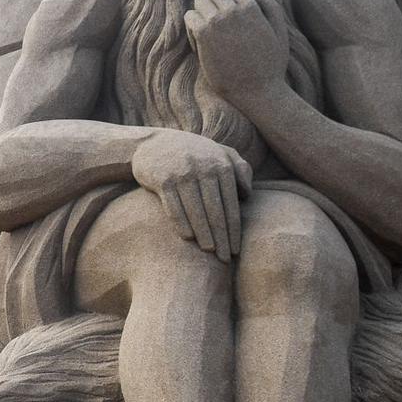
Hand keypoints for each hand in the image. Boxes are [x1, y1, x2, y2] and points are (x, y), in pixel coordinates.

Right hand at [130, 129, 251, 259]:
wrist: (153, 142)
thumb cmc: (193, 154)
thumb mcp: (218, 152)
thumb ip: (239, 167)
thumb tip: (248, 194)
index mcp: (221, 164)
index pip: (230, 204)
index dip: (234, 229)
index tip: (235, 250)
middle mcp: (203, 168)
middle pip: (215, 210)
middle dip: (221, 237)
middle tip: (225, 259)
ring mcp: (182, 173)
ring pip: (196, 210)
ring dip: (204, 234)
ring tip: (210, 252)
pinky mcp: (162, 179)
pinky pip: (173, 206)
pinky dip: (182, 223)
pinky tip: (188, 238)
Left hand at [184, 0, 284, 105]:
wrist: (258, 92)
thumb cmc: (271, 64)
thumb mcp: (278, 30)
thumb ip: (269, 2)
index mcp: (252, 7)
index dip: (230, 1)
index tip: (233, 19)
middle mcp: (233, 10)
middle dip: (215, 4)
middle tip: (220, 27)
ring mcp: (217, 22)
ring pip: (199, 2)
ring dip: (202, 14)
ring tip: (211, 36)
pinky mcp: (203, 35)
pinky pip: (189, 18)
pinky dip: (192, 28)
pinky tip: (202, 44)